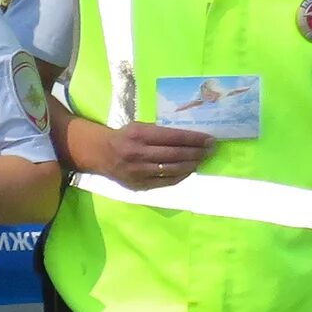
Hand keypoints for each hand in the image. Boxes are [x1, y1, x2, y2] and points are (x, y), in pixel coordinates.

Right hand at [99, 120, 214, 191]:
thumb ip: (161, 132)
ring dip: (191, 164)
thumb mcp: (139, 127)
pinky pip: (166, 182)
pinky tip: (189, 170)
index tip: (209, 139)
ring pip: (173, 169)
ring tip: (202, 159)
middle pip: (175, 154)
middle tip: (210, 149)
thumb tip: (190, 138)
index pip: (173, 137)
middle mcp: (138, 153)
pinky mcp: (139, 184)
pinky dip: (181, 176)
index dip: (194, 139)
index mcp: (139, 135)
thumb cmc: (125, 137)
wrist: (101, 154)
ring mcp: (138, 171)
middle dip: (197, 152)